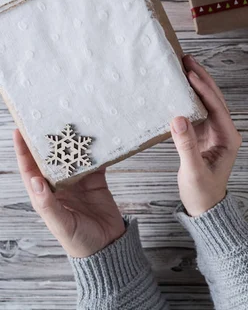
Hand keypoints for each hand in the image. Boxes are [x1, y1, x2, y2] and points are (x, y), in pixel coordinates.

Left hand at [13, 130, 124, 257]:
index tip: (19, 130)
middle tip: (49, 119)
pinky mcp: (96, 181)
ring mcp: (78, 183)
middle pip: (50, 159)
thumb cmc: (79, 241)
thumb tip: (35, 180)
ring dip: (73, 143)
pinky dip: (96, 151)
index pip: (30, 169)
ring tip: (74, 124)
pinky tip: (98, 140)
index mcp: (44, 196)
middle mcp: (59, 186)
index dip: (23, 150)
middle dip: (48, 140)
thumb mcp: (61, 224)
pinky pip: (95, 162)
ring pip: (72, 157)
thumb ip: (47, 204)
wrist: (108, 246)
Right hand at [170, 55, 241, 216]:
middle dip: (201, 78)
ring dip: (195, 84)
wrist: (205, 207)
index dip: (204, 90)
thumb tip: (178, 119)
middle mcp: (225, 132)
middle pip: (214, 98)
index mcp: (229, 139)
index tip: (190, 75)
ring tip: (183, 65)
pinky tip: (178, 86)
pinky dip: (188, 97)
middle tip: (187, 59)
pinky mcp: (203, 134)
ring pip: (206, 101)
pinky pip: (196, 110)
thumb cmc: (203, 193)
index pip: (217, 108)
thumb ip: (186, 145)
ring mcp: (214, 132)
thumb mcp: (193, 171)